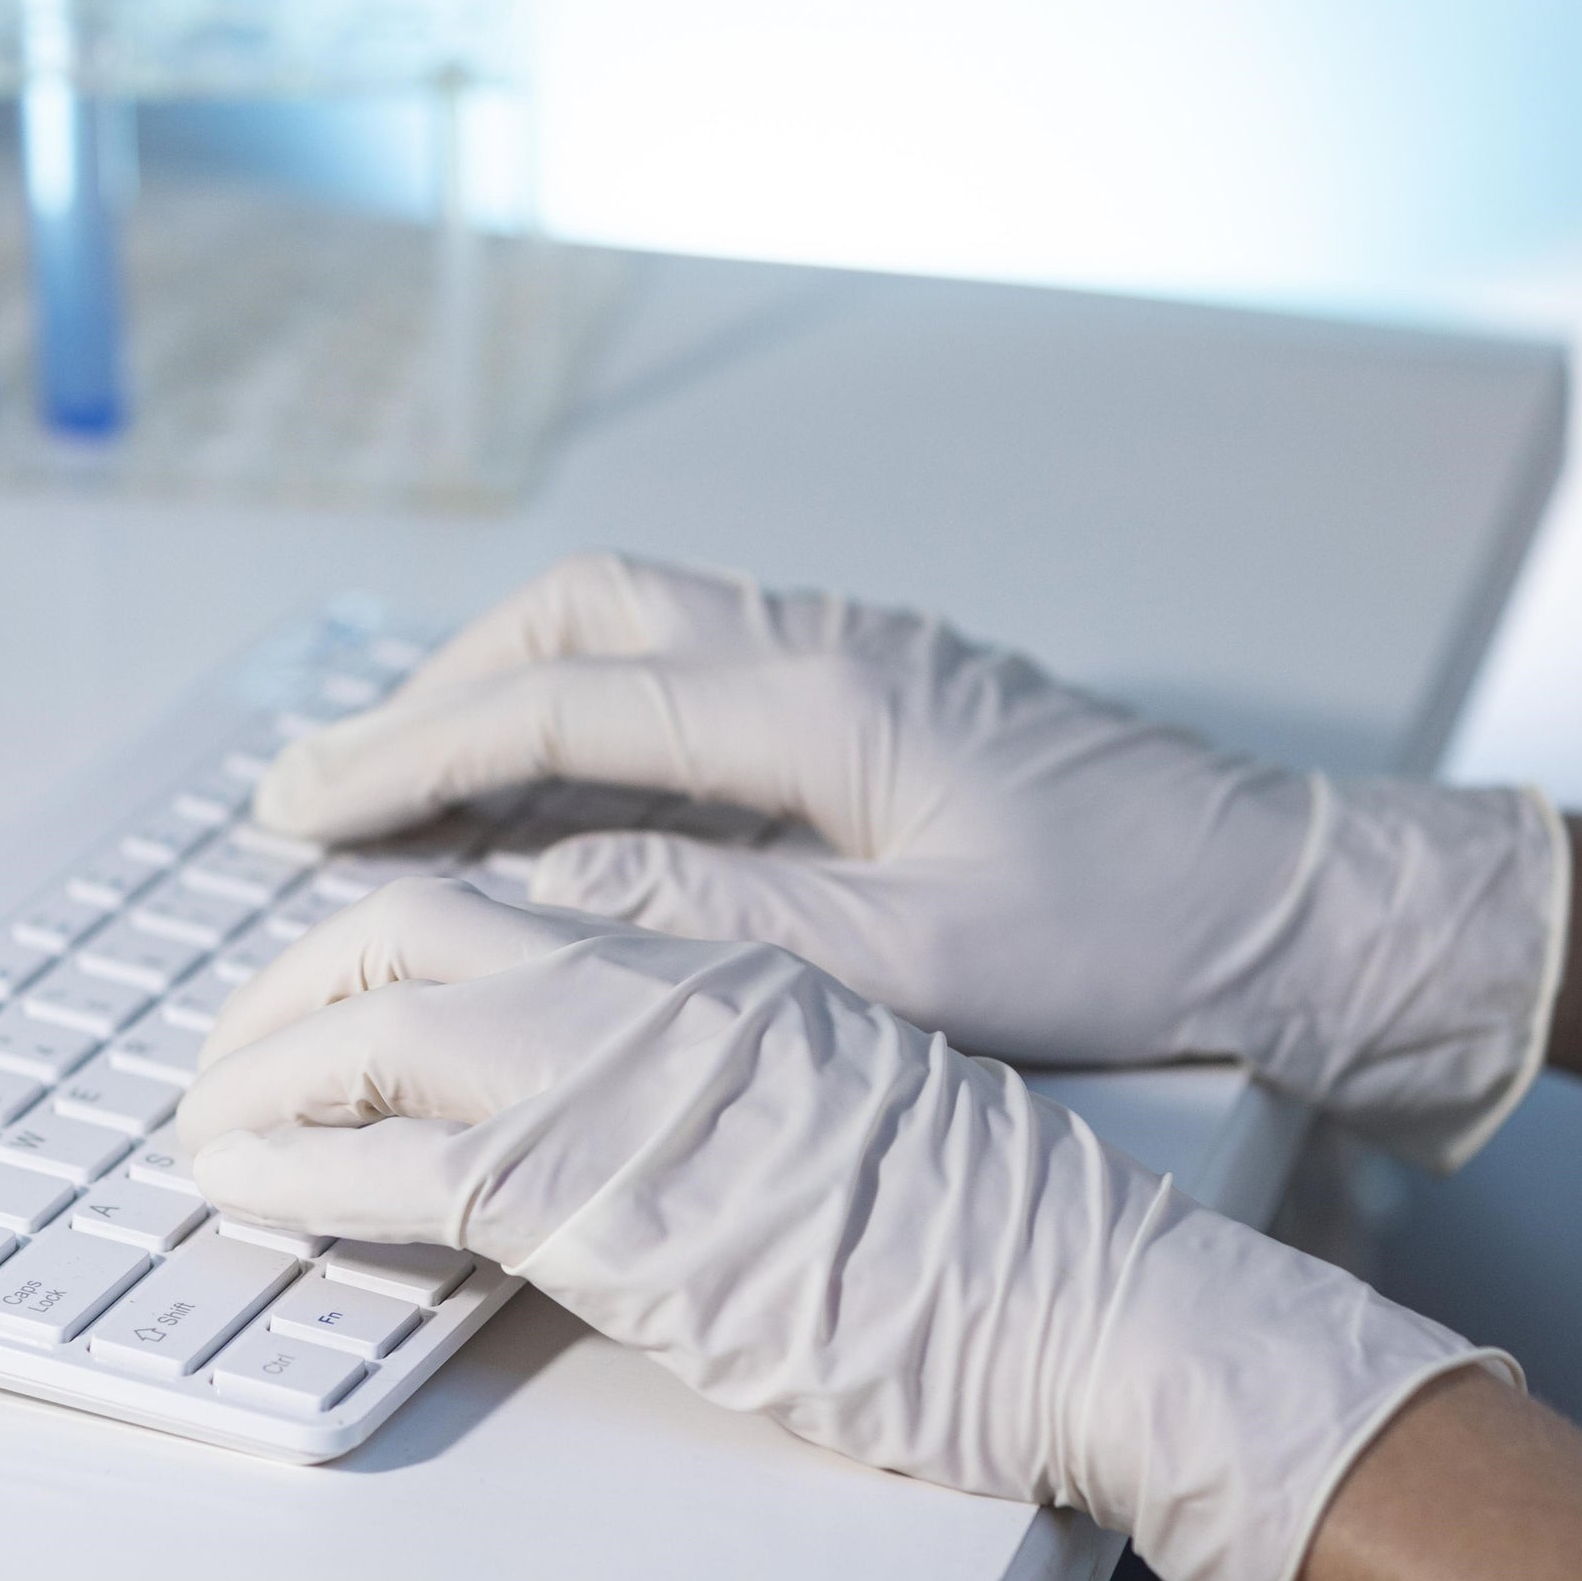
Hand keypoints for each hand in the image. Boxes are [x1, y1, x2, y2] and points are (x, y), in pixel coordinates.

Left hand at [180, 877, 1505, 1580]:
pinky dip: (288, 1165)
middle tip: (235, 1040)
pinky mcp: (594, 1198)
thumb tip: (608, 1091)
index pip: (510, 893)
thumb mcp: (838, 1093)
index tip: (332, 973)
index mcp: (716, 955)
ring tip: (203, 1118)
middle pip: (413, 917)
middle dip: (293, 972)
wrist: (1081, 1296)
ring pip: (375, 1010)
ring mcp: (619, 1078)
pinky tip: (238, 1185)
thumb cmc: (985, 1223)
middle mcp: (654, 986)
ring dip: (260, 1062)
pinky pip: (390, 1159)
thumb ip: (712, 1063)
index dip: (392, 921)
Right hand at [255, 554, 1566, 1169]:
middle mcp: (823, 639)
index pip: (562, 708)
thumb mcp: (915, 963)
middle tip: (335, 783)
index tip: (298, 808)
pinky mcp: (877, 682)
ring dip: (508, 686)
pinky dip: (594, 708)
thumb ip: (720, 919)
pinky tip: (561, 779)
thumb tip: (541, 895)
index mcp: (821, 698)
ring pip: (630, 623)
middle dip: (437, 691)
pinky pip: (693, 661)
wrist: (1283, 897)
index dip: (412, 758)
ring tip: (414, 776)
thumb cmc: (1125, 934)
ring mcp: (852, 647)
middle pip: (578, 617)